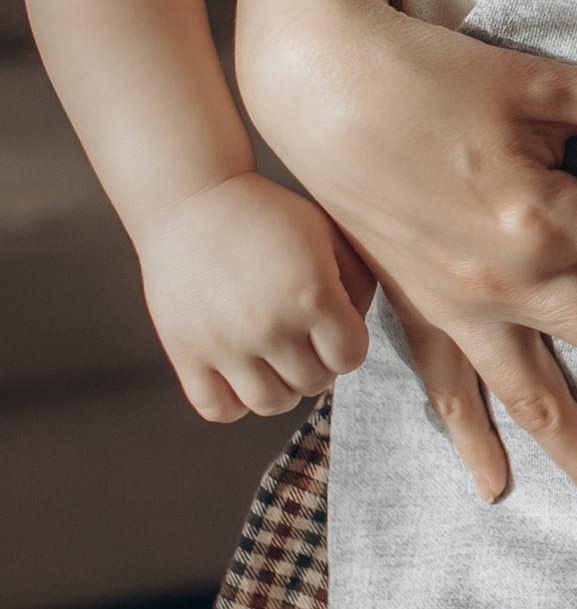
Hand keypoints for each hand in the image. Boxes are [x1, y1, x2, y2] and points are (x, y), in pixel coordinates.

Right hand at [136, 175, 376, 422]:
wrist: (191, 200)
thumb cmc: (265, 214)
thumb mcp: (325, 233)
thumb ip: (357, 281)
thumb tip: (359, 327)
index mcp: (311, 295)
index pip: (351, 357)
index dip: (347, 344)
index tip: (333, 327)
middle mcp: (269, 326)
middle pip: (313, 382)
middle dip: (316, 362)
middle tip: (302, 338)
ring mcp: (225, 345)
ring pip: (270, 404)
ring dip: (281, 386)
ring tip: (274, 358)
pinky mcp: (186, 353)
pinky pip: (218, 409)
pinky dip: (234, 401)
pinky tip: (240, 372)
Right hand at [236, 0, 576, 533]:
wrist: (314, 85)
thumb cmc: (429, 73)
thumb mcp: (538, 82)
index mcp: (545, 217)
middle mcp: (508, 280)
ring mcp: (460, 306)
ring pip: (538, 400)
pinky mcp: (417, 310)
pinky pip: (446, 392)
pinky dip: (470, 440)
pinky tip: (493, 488)